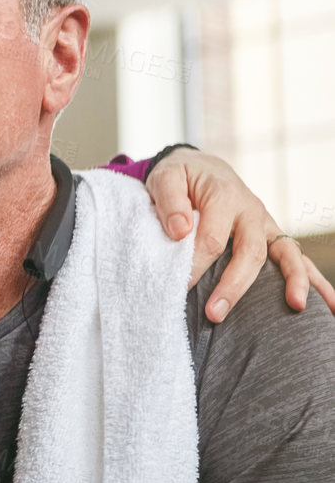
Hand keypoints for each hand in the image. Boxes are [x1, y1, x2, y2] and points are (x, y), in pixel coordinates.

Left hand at [145, 149, 334, 322]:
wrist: (201, 168)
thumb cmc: (180, 177)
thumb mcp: (164, 178)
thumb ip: (169, 201)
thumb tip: (181, 230)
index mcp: (225, 197)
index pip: (212, 240)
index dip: (195, 266)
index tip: (179, 287)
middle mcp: (252, 212)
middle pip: (251, 252)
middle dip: (234, 286)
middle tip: (215, 314)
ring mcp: (267, 225)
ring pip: (287, 254)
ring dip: (295, 281)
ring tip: (298, 307)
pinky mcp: (272, 237)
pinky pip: (297, 259)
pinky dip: (313, 281)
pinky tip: (328, 305)